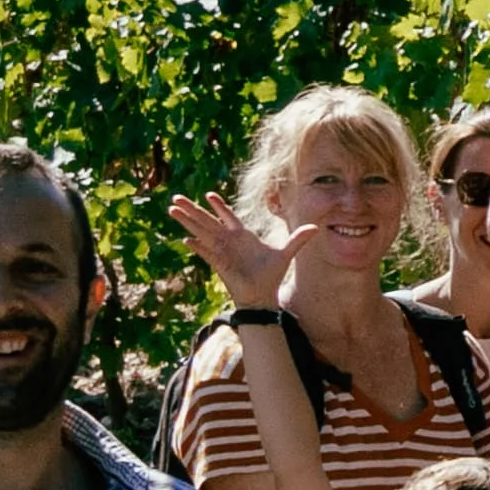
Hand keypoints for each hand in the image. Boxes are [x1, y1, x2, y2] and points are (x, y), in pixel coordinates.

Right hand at [165, 191, 299, 310]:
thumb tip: (316, 228)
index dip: (219, 206)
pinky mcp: (220, 264)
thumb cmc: (271, 275)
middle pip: (208, 221)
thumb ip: (298, 239)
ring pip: (202, 233)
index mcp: (243, 236)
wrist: (264, 295)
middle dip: (193, 209)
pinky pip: (206, 253)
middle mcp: (229, 241)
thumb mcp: (285, 254)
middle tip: (176, 197)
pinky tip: (186, 240)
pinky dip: (197, 247)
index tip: (208, 194)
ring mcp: (222, 252)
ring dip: (188, 222)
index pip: (228, 217)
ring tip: (172, 210)